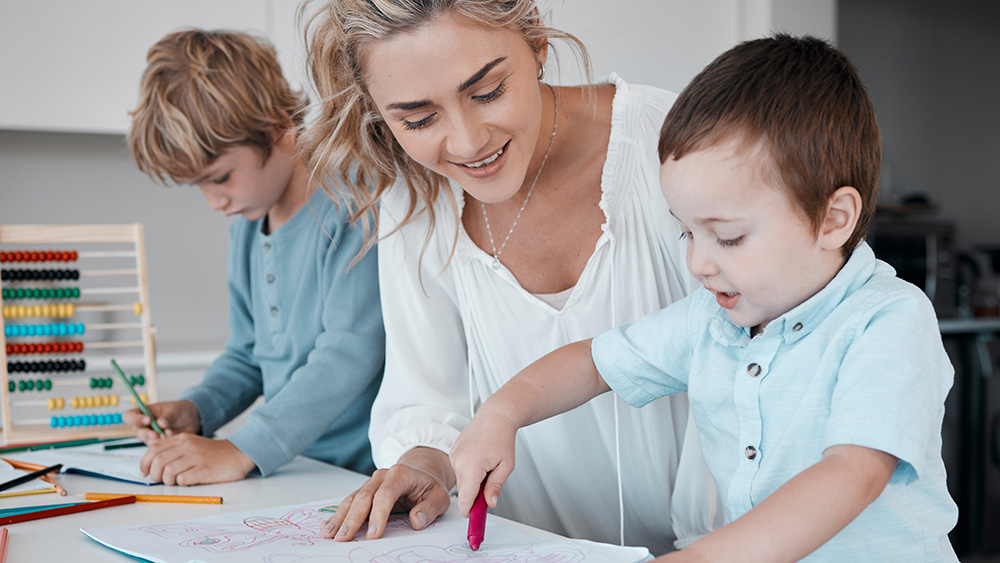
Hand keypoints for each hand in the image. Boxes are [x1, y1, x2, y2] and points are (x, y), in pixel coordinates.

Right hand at [122, 400, 200, 442]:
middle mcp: (143, 426)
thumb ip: (167, 416)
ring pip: (148, 441)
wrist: (190, 420)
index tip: (148, 420)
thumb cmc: (178, 411)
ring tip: (170, 432)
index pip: (129, 416)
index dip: (135, 419)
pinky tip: (174, 436)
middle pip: (138, 432)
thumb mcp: (173, 410)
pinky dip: (167, 443)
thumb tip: (160, 423)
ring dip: (158, 439)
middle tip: (157, 434)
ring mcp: (150, 436)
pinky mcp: (158, 445)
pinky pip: (159, 448)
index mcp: (142, 413)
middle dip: (147, 434)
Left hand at [140, 434, 255, 485]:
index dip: (144, 463)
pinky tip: (188, 480)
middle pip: (158, 461)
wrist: (238, 454)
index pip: (153, 449)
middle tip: (160, 480)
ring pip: (168, 471)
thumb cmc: (212, 453)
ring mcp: (196, 458)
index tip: (145, 473)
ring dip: (168, 481)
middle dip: (154, 474)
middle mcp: (187, 446)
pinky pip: (183, 479)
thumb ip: (172, 447)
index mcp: (182, 439)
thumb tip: (151, 450)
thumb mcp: (191, 444)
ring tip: (175, 481)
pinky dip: (181, 483)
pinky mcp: (204, 470)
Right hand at [320, 447, 452, 540]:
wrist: (421, 471)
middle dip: (352, 519)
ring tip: (328, 534)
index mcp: (400, 474)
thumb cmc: (429, 486)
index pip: (385, 495)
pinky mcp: (364, 491)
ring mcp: (370, 483)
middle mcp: (381, 476)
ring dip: (339, 517)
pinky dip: (338, 515)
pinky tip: (327, 526)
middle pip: (363, 497)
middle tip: (343, 538)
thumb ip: (430, 508)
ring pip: (352, 499)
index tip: (374, 535)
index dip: (378, 515)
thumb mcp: (440, 496)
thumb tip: (416, 521)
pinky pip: (349, 502)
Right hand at [450, 405, 517, 516]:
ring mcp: (454, 457)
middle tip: (490, 492)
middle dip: (475, 497)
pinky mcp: (453, 453)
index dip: (470, 513)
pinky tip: (480, 460)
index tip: (475, 521)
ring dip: (473, 482)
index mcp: (472, 467)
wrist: (495, 416)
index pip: (465, 500)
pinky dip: (469, 472)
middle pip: (464, 493)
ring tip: (488, 467)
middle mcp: (458, 462)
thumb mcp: (506, 466)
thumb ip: (495, 487)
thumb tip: (489, 504)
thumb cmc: (502, 437)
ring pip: (463, 482)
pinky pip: (460, 471)